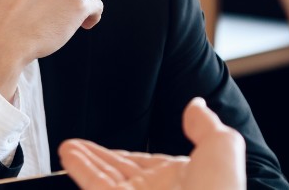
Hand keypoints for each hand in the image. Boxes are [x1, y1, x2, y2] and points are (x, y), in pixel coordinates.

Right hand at [58, 97, 245, 189]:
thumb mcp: (221, 150)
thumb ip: (206, 126)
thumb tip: (197, 105)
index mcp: (181, 180)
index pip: (146, 164)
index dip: (125, 153)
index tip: (109, 147)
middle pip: (119, 171)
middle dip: (98, 157)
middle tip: (77, 146)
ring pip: (103, 177)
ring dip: (83, 160)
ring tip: (67, 147)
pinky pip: (94, 184)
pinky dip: (79, 168)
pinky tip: (69, 154)